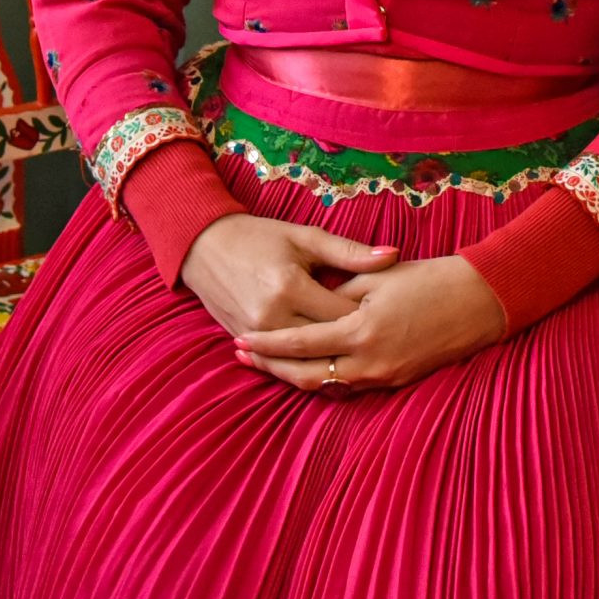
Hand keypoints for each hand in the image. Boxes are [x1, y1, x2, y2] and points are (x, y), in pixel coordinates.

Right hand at [179, 212, 398, 340]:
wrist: (205, 245)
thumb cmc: (260, 236)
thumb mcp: (305, 237)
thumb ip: (349, 252)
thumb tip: (393, 255)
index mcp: (291, 286)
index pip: (343, 315)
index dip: (370, 317)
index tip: (391, 316)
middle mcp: (272, 315)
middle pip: (325, 344)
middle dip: (353, 343)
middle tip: (382, 341)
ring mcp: (256, 333)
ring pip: (303, 360)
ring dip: (329, 358)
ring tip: (359, 356)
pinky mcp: (243, 341)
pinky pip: (280, 362)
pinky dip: (303, 362)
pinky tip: (326, 362)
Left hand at [234, 255, 508, 393]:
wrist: (477, 302)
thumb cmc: (427, 279)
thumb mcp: (378, 278)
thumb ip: (339, 293)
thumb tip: (309, 302)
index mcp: (360, 331)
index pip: (300, 344)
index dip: (267, 345)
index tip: (240, 341)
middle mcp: (368, 362)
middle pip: (306, 375)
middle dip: (271, 367)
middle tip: (242, 356)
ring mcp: (383, 376)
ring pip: (326, 386)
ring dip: (295, 376)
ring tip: (267, 364)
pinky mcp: (395, 381)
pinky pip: (349, 386)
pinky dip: (324, 378)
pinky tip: (307, 368)